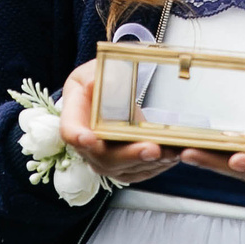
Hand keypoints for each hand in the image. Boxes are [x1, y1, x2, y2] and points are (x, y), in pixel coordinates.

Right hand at [58, 60, 183, 185]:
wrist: (105, 94)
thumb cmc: (98, 82)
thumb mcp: (94, 71)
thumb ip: (95, 77)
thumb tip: (93, 83)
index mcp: (75, 119)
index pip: (70, 132)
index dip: (78, 136)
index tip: (89, 138)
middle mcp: (87, 147)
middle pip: (104, 159)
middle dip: (130, 155)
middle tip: (153, 149)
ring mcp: (105, 160)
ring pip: (125, 170)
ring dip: (151, 163)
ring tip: (173, 152)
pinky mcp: (124, 166)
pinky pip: (140, 172)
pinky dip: (158, 166)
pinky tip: (174, 155)